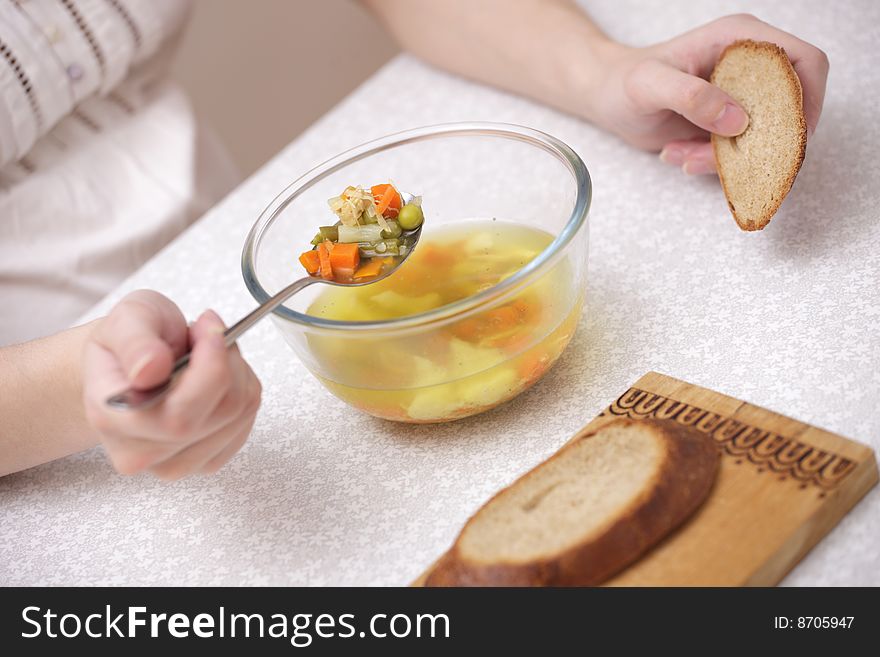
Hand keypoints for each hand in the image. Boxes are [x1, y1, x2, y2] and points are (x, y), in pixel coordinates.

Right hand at [82, 290, 260, 479]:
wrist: (128, 365)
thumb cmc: (126, 344)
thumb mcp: (127, 318)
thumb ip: (135, 342)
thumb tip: (149, 369)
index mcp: (112, 417)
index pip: (179, 415)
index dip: (210, 368)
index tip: (209, 329)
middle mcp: (139, 453)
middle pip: (220, 412)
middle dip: (226, 361)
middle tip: (208, 331)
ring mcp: (173, 464)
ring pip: (239, 414)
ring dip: (237, 373)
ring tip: (206, 354)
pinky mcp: (203, 463)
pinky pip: (245, 422)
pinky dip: (242, 391)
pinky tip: (216, 379)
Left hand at [590, 14, 828, 173]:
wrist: (607, 97)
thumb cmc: (625, 81)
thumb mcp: (649, 85)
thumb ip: (691, 96)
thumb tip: (736, 119)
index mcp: (740, 40)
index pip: (804, 61)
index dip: (810, 98)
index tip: (792, 135)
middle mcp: (748, 67)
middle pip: (790, 109)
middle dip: (760, 144)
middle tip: (716, 158)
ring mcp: (740, 98)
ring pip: (762, 140)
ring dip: (726, 159)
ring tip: (681, 153)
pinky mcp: (727, 125)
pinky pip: (738, 154)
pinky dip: (710, 163)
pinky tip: (677, 154)